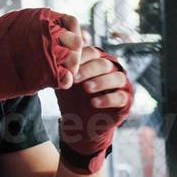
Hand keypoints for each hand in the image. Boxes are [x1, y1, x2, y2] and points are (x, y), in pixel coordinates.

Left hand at [54, 45, 133, 173]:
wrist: (80, 125)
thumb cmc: (72, 99)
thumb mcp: (66, 82)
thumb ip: (63, 69)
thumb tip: (52, 55)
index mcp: (98, 61)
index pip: (93, 52)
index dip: (81, 57)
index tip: (68, 66)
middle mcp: (112, 70)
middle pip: (105, 63)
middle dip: (90, 69)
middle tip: (75, 78)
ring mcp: (121, 85)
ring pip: (117, 77)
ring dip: (102, 82)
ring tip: (86, 89)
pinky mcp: (125, 101)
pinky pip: (121, 97)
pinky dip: (108, 99)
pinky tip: (94, 103)